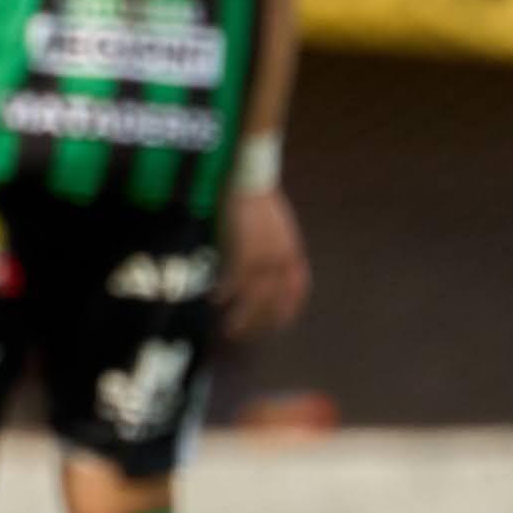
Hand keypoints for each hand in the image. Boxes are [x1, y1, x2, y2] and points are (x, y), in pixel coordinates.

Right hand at [221, 178, 309, 337]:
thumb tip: (266, 265)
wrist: (251, 177)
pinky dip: (225, 293)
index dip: (289, 310)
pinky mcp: (244, 253)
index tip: (278, 324)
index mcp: (293, 252)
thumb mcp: (277, 226)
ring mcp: (263, 259)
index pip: (298, 290)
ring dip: (242, 316)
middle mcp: (282, 260)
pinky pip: (234, 281)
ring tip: (229, 329)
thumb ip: (275, 248)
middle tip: (247, 334)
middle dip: (262, 321)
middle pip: (275, 301)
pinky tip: (215, 300)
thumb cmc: (260, 197)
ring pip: (254, 298)